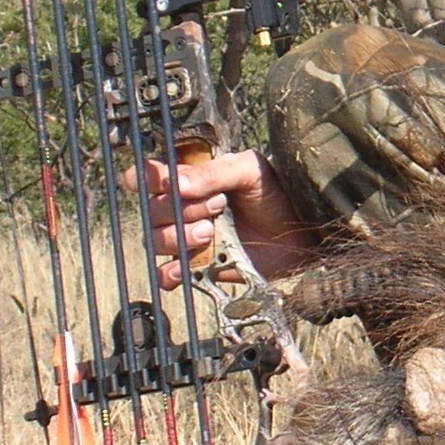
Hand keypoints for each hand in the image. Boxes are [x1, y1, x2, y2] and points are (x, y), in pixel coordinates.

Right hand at [131, 148, 308, 287]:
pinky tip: (185, 267)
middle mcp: (183, 208)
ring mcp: (187, 238)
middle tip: (215, 207)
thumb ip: (214, 173)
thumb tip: (178, 184)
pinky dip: (169, 273)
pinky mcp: (196, 266)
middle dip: (178, 209)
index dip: (145, 180)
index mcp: (191, 178)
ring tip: (210, 232)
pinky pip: (166, 274)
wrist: (300, 234)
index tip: (159, 184)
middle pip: (152, 211)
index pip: (149, 177)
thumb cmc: (276, 195)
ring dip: (178, 237)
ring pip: (157, 240)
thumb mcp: (250, 170)